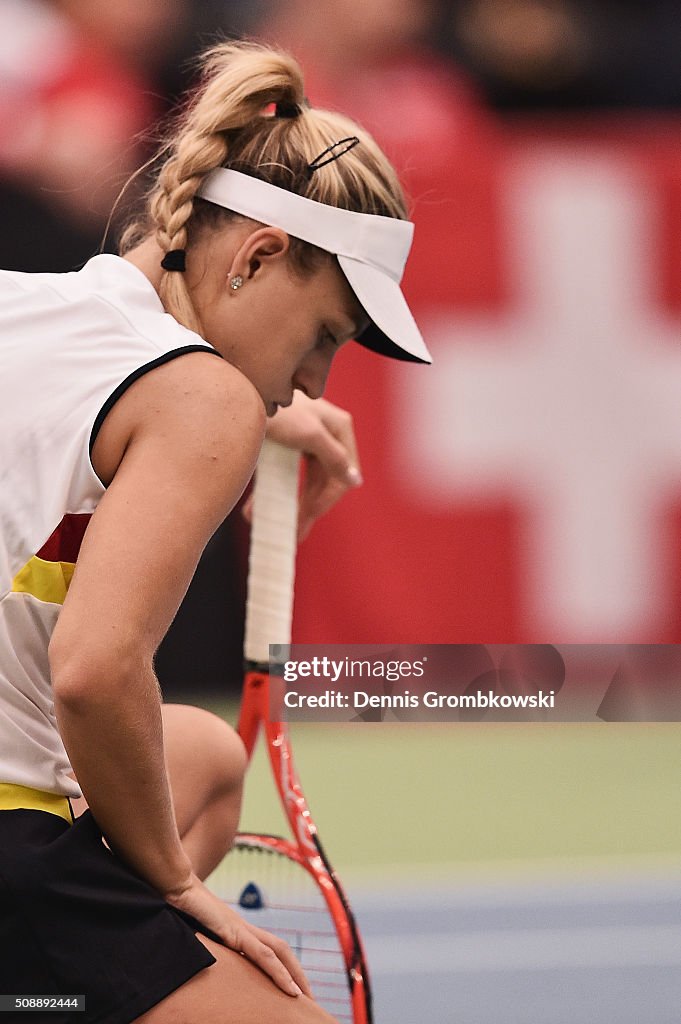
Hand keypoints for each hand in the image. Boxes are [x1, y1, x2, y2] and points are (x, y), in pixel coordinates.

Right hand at [165, 872, 311, 997]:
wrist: (176, 886)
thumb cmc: (179, 908)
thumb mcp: (193, 934)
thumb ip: (202, 947)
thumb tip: (196, 965)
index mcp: (237, 931)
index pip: (268, 950)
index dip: (281, 967)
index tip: (291, 989)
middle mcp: (245, 929)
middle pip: (281, 951)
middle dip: (296, 974)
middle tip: (308, 999)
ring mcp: (242, 929)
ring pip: (279, 953)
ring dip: (294, 975)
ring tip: (304, 998)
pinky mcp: (236, 932)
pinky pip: (264, 955)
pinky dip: (280, 973)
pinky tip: (290, 990)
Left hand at [245, 393, 362, 540]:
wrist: (241, 386)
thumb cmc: (277, 407)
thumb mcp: (308, 433)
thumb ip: (333, 457)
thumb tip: (355, 481)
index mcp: (339, 429)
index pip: (341, 475)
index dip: (325, 501)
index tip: (306, 520)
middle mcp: (326, 434)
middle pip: (322, 480)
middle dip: (306, 508)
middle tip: (294, 534)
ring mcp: (306, 438)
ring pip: (303, 479)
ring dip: (288, 504)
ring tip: (271, 525)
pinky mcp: (286, 441)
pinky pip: (285, 472)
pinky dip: (274, 490)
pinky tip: (255, 509)